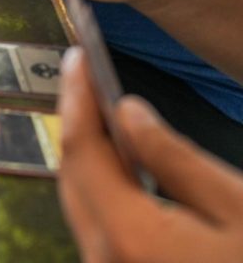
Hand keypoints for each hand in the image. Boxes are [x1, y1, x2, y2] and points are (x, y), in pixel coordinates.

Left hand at [58, 49, 242, 261]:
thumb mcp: (238, 205)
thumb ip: (174, 157)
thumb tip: (127, 113)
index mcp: (130, 236)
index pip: (83, 152)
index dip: (75, 98)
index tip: (75, 57)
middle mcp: (106, 262)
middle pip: (72, 178)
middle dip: (75, 122)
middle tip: (84, 74)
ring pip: (81, 204)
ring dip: (88, 156)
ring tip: (99, 109)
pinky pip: (99, 228)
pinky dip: (103, 189)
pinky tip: (122, 164)